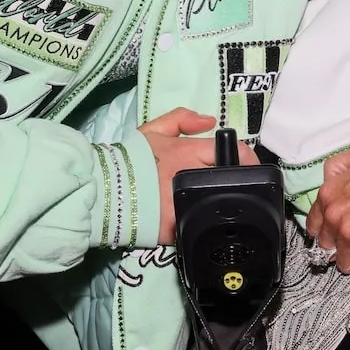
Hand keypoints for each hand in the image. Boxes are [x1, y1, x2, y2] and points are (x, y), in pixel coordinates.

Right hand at [136, 107, 257, 244]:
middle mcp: (191, 177)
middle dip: (238, 181)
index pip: (230, 151)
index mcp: (188, 152)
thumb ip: (181, 119)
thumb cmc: (128, 160)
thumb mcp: (152, 130)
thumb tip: (210, 120)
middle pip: (231, 179)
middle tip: (239, 185)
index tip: (248, 163)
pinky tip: (203, 222)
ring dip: (223, 203)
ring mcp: (185, 205)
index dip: (244, 157)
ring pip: (219, 205)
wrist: (102, 191)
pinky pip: (198, 227)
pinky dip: (202, 224)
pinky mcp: (176, 230)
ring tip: (222, 204)